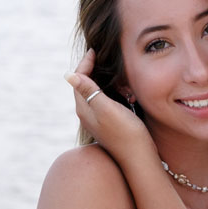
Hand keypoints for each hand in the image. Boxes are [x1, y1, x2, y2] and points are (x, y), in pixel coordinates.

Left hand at [65, 50, 155, 166]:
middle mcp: (87, 114)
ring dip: (102, 79)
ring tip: (112, 69)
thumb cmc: (125, 132)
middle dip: (92, 69)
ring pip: (94, 92)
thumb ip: (88, 91)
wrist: (139, 158)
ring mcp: (97, 119)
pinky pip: (104, 100)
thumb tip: (68, 75)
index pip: (78, 80)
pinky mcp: (108, 123)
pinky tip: (121, 88)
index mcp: (84, 109)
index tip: (95, 51)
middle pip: (84, 85)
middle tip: (102, 56)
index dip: (85, 64)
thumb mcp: (106, 109)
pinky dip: (111, 90)